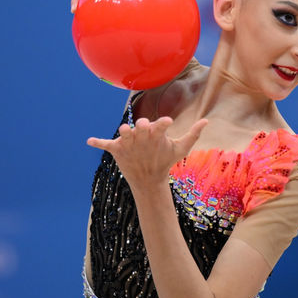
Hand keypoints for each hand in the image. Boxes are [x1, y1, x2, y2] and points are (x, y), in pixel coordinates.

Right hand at [87, 117, 208, 188]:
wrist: (149, 177)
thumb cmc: (165, 159)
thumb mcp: (180, 149)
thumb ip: (192, 135)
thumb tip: (207, 120)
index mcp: (155, 132)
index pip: (159, 124)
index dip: (162, 123)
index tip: (168, 122)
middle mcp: (141, 134)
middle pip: (141, 125)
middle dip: (143, 125)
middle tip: (146, 126)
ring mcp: (128, 141)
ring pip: (124, 132)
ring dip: (124, 131)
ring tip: (125, 131)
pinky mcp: (117, 148)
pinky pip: (105, 144)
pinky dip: (97, 142)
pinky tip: (90, 141)